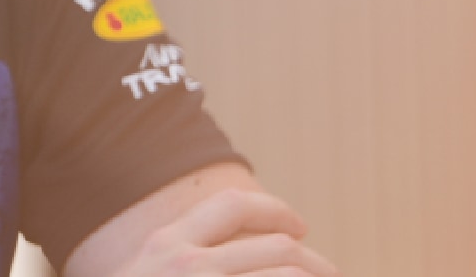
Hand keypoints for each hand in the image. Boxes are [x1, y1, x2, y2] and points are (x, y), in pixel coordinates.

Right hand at [112, 188, 340, 276]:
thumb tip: (242, 256)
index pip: (233, 206)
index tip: (298, 228)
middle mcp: (188, 264)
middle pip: (277, 247)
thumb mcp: (144, 276)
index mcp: (166, 244)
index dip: (275, 211)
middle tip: (332, 275)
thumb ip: (178, 262)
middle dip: (315, 262)